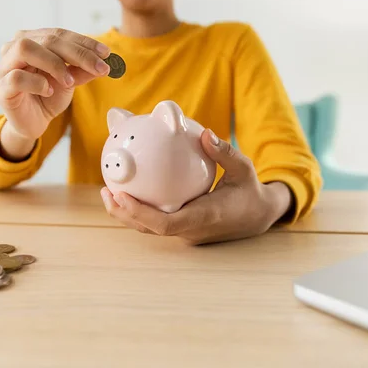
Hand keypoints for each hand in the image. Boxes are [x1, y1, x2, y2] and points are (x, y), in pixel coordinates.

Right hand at [0, 28, 111, 159]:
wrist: (33, 123)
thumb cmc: (48, 96)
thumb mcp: (70, 81)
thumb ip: (83, 69)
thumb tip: (105, 60)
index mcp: (33, 40)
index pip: (60, 34)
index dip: (84, 42)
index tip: (106, 54)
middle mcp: (15, 48)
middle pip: (47, 39)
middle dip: (77, 53)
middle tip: (100, 67)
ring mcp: (4, 66)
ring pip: (26, 49)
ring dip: (54, 63)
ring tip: (70, 81)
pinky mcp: (1, 88)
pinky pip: (17, 77)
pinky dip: (37, 83)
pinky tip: (49, 90)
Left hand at [101, 129, 293, 244]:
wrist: (259, 216)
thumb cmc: (251, 192)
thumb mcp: (243, 169)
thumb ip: (224, 152)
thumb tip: (204, 133)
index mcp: (204, 219)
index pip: (165, 224)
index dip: (140, 213)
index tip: (121, 196)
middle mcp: (191, 230)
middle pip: (150, 229)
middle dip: (125, 214)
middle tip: (107, 192)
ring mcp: (186, 233)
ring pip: (150, 228)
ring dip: (128, 214)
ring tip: (109, 193)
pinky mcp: (183, 230)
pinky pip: (157, 221)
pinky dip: (140, 210)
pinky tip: (129, 191)